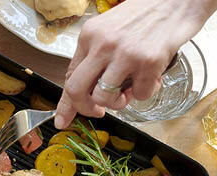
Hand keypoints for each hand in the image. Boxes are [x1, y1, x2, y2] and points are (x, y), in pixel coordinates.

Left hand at [54, 0, 216, 128]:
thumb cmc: (147, 14)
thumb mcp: (111, 30)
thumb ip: (97, 56)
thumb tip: (87, 88)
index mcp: (90, 36)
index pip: (70, 76)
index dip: (66, 103)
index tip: (64, 119)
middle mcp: (102, 44)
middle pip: (77, 91)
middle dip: (86, 109)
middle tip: (99, 111)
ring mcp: (124, 53)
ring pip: (105, 98)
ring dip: (118, 102)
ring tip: (130, 90)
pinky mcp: (148, 61)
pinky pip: (139, 95)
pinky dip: (145, 92)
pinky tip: (152, 77)